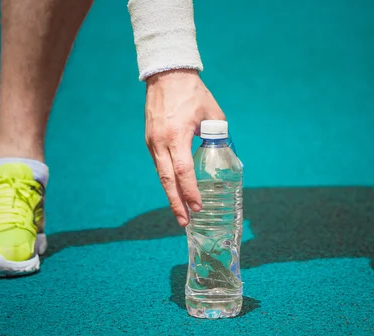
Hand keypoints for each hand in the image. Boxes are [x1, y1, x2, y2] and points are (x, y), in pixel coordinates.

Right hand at [145, 69, 224, 226]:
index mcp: (176, 136)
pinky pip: (160, 165)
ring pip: (162, 175)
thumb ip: (219, 135)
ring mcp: (152, 142)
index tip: (198, 207)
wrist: (166, 74)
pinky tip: (176, 190)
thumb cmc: (192, 93)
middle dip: (176, 204)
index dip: (190, 192)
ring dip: (171, 195)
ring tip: (181, 212)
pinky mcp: (150, 140)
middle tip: (185, 222)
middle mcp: (160, 142)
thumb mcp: (212, 113)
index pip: (183, 171)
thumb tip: (224, 152)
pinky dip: (168, 180)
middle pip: (167, 181)